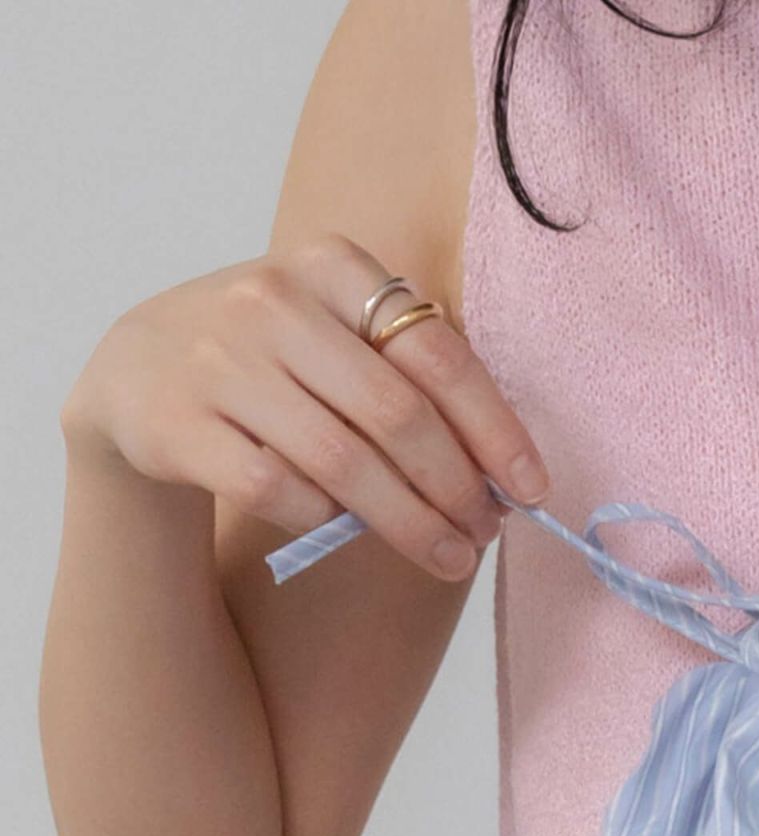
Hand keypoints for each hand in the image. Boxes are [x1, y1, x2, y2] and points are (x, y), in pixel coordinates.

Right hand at [59, 232, 552, 581]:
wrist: (136, 372)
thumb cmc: (269, 361)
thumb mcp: (333, 331)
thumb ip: (408, 374)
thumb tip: (502, 471)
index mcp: (331, 266)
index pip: (437, 353)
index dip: (494, 429)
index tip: (532, 490)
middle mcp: (273, 301)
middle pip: (398, 415)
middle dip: (457, 488)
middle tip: (486, 534)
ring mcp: (219, 361)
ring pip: (343, 463)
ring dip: (409, 522)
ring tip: (447, 555)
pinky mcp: (179, 424)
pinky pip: (278, 491)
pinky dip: (324, 520)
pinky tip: (347, 532)